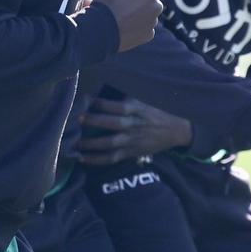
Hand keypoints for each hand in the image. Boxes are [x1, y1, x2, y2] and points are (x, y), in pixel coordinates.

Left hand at [77, 96, 192, 164]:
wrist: (175, 131)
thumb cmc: (155, 113)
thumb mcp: (144, 101)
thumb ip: (126, 98)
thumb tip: (103, 92)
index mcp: (136, 110)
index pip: (116, 106)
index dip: (100, 103)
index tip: (85, 99)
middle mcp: (133, 126)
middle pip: (111, 124)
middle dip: (94, 121)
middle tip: (78, 119)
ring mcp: (132, 141)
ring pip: (109, 144)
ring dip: (91, 144)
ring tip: (75, 143)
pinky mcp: (131, 153)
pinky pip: (111, 158)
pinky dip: (97, 160)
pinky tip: (83, 159)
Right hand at [91, 0, 161, 51]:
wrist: (99, 32)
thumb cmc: (107, 2)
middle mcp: (157, 6)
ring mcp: (153, 22)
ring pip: (147, 10)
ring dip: (139, 8)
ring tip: (121, 12)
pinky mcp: (147, 35)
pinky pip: (144, 24)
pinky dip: (137, 23)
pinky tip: (123, 23)